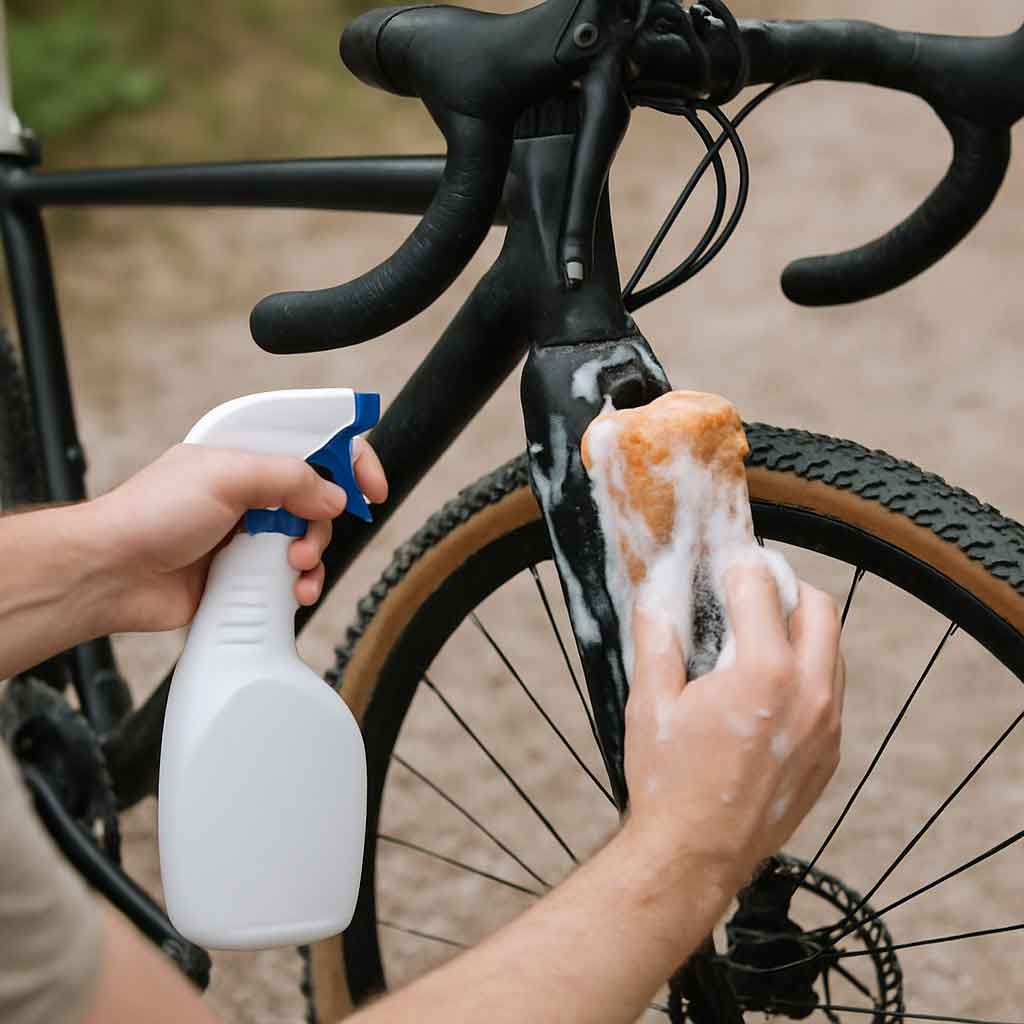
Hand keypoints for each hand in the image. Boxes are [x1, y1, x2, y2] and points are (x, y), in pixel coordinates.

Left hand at [84, 440, 386, 633]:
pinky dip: (302, 584)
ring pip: (311, 539)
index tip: (371, 486)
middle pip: (321, 498)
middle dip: (325, 521)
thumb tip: (333, 496)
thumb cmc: (149, 515)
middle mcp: (252, 490)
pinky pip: (293, 575)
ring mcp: (251, 532)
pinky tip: (294, 592)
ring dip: (313, 555)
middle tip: (307, 537)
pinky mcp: (247, 571)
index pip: (313, 441)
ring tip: (292, 568)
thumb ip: (288, 479)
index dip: (349, 457)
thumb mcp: (225, 478)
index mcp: (246, 453)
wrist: (111, 574)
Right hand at [622, 562, 844, 893]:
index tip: (722, 563)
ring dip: (800, 629)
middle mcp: (810, 694)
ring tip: (754, 638)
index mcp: (763, 672)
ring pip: (833, 648)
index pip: (763, 586)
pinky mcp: (830, 754)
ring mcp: (827, 727)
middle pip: (818, 606)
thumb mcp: (650, 700)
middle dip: (783, 586)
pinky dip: (807, 671)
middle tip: (746, 591)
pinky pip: (832, 691)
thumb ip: (657, 635)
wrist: (694, 858)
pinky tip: (766, 687)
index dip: (738, 565)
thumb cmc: (668, 783)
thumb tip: (657, 592)